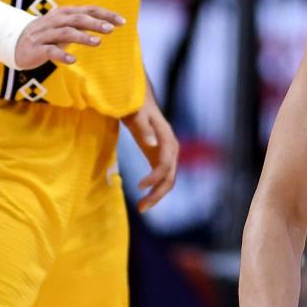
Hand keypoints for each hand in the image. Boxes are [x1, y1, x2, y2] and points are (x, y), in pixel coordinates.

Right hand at [15, 5, 123, 69]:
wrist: (13, 43)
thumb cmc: (47, 35)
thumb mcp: (66, 27)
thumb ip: (84, 24)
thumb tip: (109, 24)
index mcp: (64, 14)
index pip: (87, 10)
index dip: (105, 14)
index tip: (122, 21)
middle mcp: (54, 21)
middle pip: (77, 19)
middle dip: (94, 23)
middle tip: (111, 29)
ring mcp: (44, 34)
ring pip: (65, 32)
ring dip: (82, 37)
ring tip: (98, 43)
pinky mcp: (36, 48)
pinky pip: (49, 51)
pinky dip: (61, 55)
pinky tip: (72, 60)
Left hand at [122, 87, 179, 211]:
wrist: (139, 98)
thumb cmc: (135, 104)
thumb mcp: (135, 113)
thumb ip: (143, 128)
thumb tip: (151, 144)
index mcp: (166, 137)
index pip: (165, 163)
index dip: (154, 177)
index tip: (138, 187)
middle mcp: (171, 146)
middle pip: (170, 175)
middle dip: (157, 193)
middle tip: (141, 208)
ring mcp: (168, 152)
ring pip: (169, 178)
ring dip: (157, 194)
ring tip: (142, 207)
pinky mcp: (161, 155)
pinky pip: (163, 175)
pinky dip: (155, 187)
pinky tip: (144, 195)